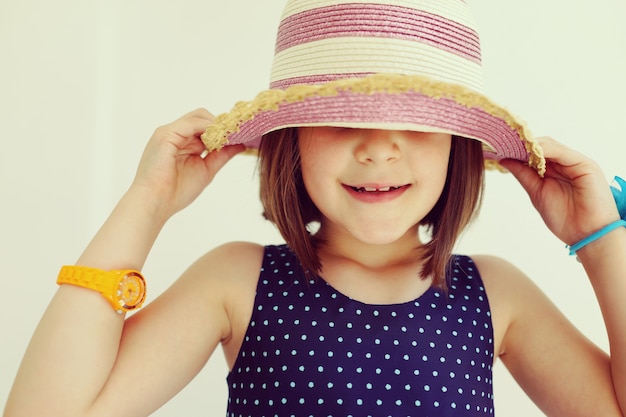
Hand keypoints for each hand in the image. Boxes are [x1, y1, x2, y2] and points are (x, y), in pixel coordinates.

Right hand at [131, 108, 244, 218]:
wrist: (156, 202)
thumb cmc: (175, 191)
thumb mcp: (206, 169)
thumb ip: (221, 155)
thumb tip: (240, 145)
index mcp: (182, 142)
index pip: (205, 126)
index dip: (223, 130)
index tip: (241, 136)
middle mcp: (175, 134)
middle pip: (202, 117)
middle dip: (221, 125)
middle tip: (238, 135)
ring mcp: (169, 132)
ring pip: (198, 117)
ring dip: (217, 125)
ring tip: (231, 136)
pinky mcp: (166, 134)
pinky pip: (191, 123)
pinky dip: (208, 127)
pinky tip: (219, 137)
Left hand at [500, 136, 619, 245]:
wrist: (586, 235)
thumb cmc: (565, 218)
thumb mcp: (536, 192)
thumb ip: (523, 174)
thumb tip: (504, 159)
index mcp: (555, 170)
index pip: (534, 152)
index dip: (517, 149)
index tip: (497, 147)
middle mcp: (566, 163)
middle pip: (541, 146)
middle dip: (521, 145)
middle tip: (501, 143)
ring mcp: (576, 162)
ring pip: (550, 146)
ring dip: (531, 145)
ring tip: (512, 146)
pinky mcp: (585, 165)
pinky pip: (563, 152)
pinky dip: (546, 149)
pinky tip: (531, 151)